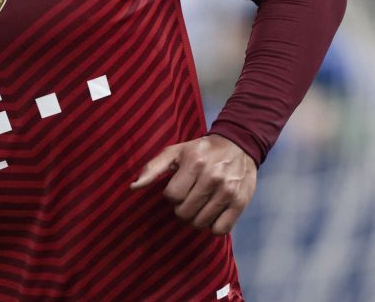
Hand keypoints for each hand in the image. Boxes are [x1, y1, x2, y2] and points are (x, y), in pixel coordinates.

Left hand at [130, 134, 256, 235]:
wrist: (238, 146)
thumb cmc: (200, 150)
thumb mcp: (175, 152)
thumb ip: (152, 168)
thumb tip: (133, 187)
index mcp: (194, 163)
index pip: (172, 196)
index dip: (172, 195)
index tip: (178, 188)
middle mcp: (212, 177)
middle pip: (185, 212)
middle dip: (182, 208)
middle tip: (188, 198)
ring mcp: (228, 192)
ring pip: (201, 223)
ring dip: (196, 218)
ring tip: (199, 205)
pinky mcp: (241, 203)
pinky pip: (220, 229)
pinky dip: (213, 226)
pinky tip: (212, 214)